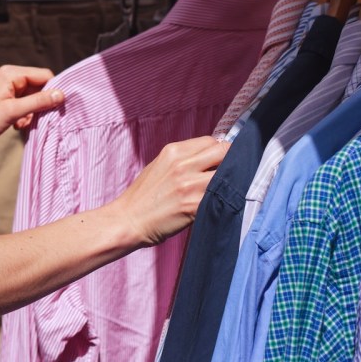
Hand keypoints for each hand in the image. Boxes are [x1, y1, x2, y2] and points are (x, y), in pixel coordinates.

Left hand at [0, 65, 63, 148]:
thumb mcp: (14, 111)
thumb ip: (38, 102)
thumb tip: (61, 95)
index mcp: (11, 73)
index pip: (44, 75)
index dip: (52, 91)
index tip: (56, 109)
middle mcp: (9, 76)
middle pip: (38, 86)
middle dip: (40, 104)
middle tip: (34, 120)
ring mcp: (6, 87)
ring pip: (32, 97)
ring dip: (31, 112)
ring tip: (22, 124)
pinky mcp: (4, 98)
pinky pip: (23, 103)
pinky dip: (24, 114)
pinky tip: (17, 125)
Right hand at [111, 136, 228, 246]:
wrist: (129, 220)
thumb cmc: (143, 196)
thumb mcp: (159, 166)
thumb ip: (183, 158)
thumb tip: (209, 157)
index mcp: (173, 151)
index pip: (211, 141)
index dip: (219, 150)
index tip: (221, 160)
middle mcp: (182, 164)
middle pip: (223, 151)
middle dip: (231, 160)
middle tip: (230, 173)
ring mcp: (189, 185)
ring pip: (227, 173)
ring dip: (231, 181)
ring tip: (225, 189)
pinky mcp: (194, 205)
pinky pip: (221, 196)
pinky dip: (225, 198)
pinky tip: (220, 203)